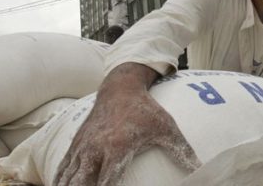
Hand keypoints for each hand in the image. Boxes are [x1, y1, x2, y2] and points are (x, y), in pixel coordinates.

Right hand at [55, 65, 200, 184]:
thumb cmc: (146, 110)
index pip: (106, 182)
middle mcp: (95, 149)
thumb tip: (202, 168)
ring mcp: (83, 146)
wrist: (120, 87)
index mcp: (117, 148)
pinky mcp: (76, 143)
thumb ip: (183, 150)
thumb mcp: (167, 128)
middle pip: (80, 183)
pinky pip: (62, 167)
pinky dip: (60, 180)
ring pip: (67, 177)